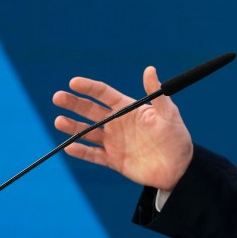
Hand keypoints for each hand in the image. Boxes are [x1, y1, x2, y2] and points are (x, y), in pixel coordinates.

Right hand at [52, 66, 193, 190]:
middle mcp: (117, 123)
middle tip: (58, 97)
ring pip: (88, 132)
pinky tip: (69, 146)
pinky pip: (94, 155)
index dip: (89, 88)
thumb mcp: (168, 114)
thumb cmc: (176, 137)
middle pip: (91, 111)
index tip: (74, 82)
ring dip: (73, 127)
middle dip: (74, 104)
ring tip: (59, 121)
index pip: (104, 94)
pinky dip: (81, 152)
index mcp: (128, 109)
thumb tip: (149, 69)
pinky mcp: (114, 160)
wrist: (178, 168)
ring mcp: (114, 142)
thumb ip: (157, 93)